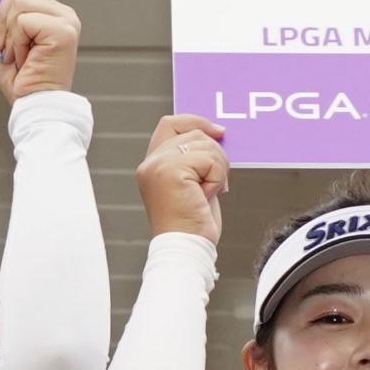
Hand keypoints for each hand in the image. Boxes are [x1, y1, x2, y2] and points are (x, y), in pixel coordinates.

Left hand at [0, 0, 80, 102]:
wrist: (36, 106)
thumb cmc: (22, 80)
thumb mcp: (8, 40)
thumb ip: (8, 14)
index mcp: (48, 11)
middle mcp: (62, 10)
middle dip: (2, 18)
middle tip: (10, 47)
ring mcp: (66, 18)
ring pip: (17, 2)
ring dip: (8, 32)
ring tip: (20, 54)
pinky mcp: (65, 27)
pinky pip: (24, 18)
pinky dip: (17, 39)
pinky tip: (27, 56)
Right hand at [137, 113, 227, 241]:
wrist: (186, 248)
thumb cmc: (192, 224)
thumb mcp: (194, 185)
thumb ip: (196, 160)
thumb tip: (216, 135)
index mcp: (152, 165)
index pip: (170, 124)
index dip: (196, 121)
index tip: (218, 132)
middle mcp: (150, 163)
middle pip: (195, 134)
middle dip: (216, 155)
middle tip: (218, 184)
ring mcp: (158, 165)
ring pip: (206, 145)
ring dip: (218, 170)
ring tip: (208, 194)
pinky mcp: (170, 171)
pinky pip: (209, 161)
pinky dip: (217, 179)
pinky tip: (206, 196)